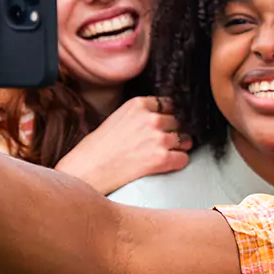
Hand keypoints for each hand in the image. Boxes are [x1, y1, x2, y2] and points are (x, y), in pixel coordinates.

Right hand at [58, 96, 190, 195]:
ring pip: (186, 139)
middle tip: (164, 141)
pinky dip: (179, 162)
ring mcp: (158, 138)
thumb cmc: (99, 147)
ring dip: (180, 147)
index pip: (170, 104)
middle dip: (175, 131)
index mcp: (139, 104)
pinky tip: (167, 164)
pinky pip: (184, 158)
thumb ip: (141, 114)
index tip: (167, 123)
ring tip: (166, 153)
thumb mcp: (119, 117)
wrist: (88, 169)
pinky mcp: (162, 158)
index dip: (169, 115)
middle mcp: (151, 119)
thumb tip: (164, 116)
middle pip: (179, 122)